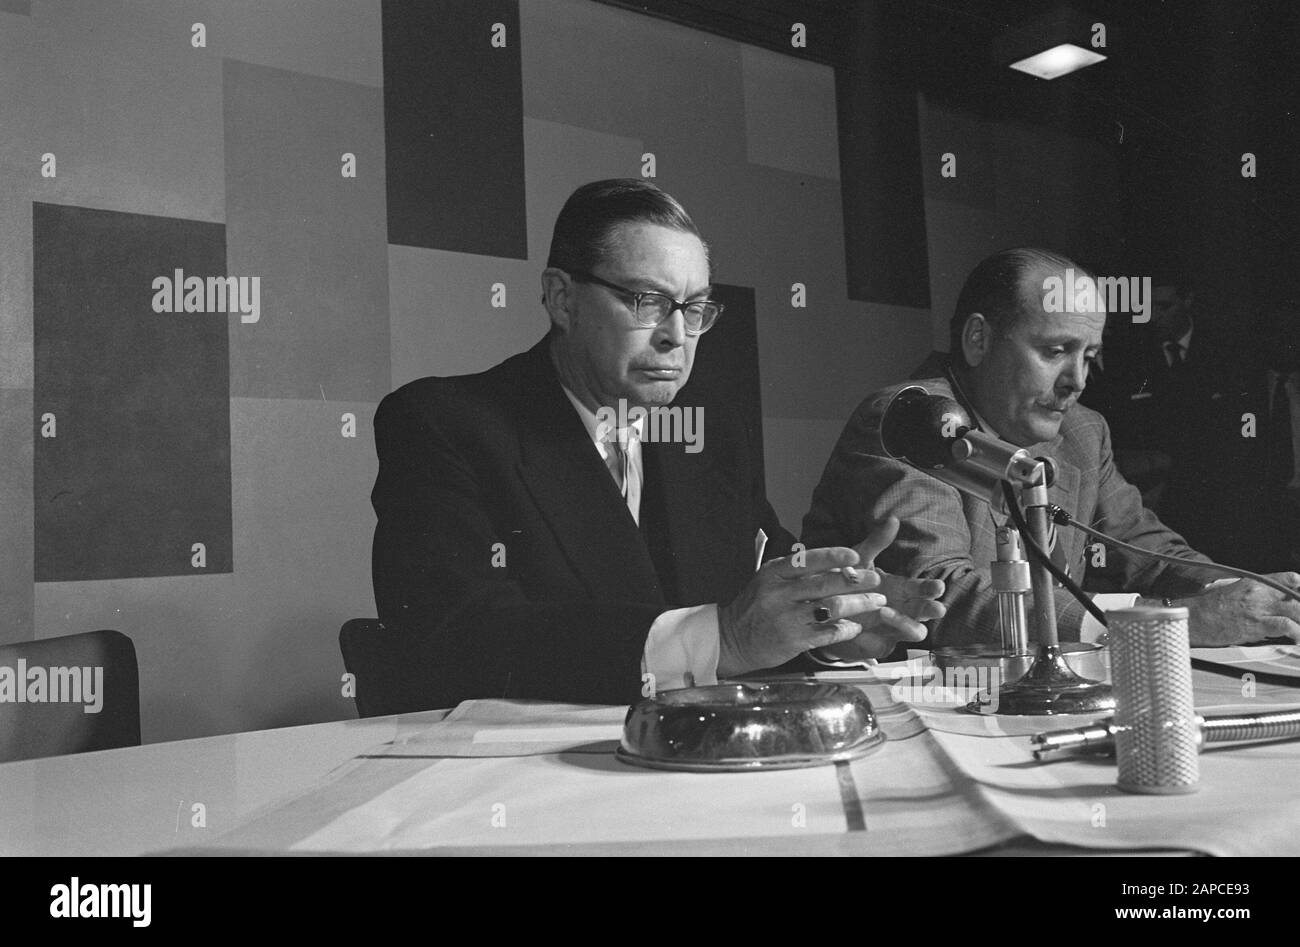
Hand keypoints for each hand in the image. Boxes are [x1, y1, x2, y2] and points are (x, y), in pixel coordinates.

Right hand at [717, 546, 886, 676]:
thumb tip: (835, 563)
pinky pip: (828, 633)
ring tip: (876, 602)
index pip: (807, 560)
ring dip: (858, 604)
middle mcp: (779, 594)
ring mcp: (786, 618)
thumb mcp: (768, 581)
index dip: (833, 556)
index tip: (855, 555)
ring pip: (831, 608)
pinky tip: (856, 625)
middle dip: (856, 581)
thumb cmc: (756, 607)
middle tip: (876, 579)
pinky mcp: (793, 641)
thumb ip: (796, 572)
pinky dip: (846, 628)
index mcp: (773, 573)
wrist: (732, 639)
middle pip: (825, 583)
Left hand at [816, 516, 946, 662]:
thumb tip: (893, 519)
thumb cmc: (849, 581)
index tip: (937, 587)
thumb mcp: (860, 559)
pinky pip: (884, 645)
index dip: (932, 589)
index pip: (924, 589)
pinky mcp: (876, 643)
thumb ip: (876, 542)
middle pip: (925, 612)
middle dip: (931, 609)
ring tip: (886, 612)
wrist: (824, 606)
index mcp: (902, 589)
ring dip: (906, 624)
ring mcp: (891, 628)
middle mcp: (902, 608)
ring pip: (913, 632)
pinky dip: (877, 638)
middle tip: (935, 607)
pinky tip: (864, 629)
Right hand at [1164, 572, 1299, 645]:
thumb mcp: (1232, 592)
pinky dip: (1296, 634)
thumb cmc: (1208, 608)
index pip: (1290, 579)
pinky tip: (1296, 640)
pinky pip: (1287, 626)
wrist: (1193, 618)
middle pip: (1297, 598)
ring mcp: (1259, 608)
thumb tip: (1269, 604)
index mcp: (1254, 582)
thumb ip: (1253, 595)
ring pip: (1296, 611)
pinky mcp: (1257, 624)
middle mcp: (1260, 593)